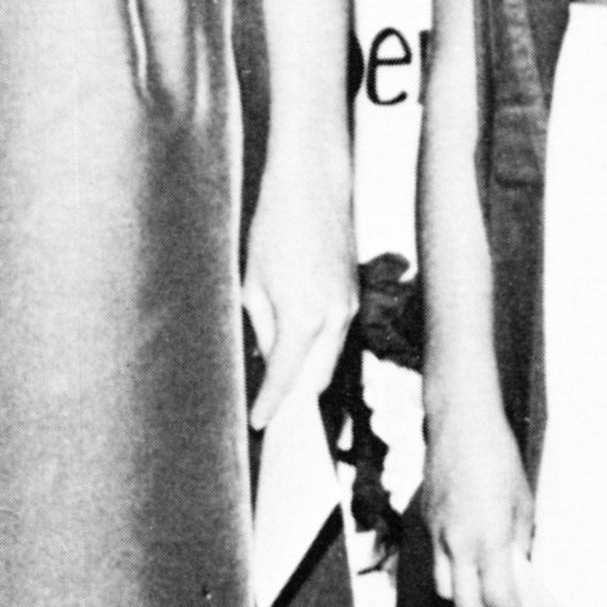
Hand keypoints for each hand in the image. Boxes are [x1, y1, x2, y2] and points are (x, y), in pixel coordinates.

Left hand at [242, 163, 355, 433]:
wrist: (313, 184)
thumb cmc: (275, 227)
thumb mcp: (253, 283)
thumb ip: (263, 329)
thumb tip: (270, 360)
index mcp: (305, 317)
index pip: (287, 379)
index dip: (271, 405)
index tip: (259, 423)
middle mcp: (336, 318)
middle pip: (316, 380)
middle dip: (294, 400)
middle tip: (270, 415)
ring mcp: (350, 307)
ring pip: (329, 359)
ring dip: (307, 374)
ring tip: (279, 388)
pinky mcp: (353, 295)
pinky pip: (335, 336)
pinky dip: (317, 349)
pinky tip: (295, 350)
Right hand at [423, 396, 534, 606]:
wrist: (460, 424)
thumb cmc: (499, 458)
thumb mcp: (523, 502)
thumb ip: (520, 542)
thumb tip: (518, 567)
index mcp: (488, 538)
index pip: (497, 597)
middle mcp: (457, 542)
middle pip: (464, 604)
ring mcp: (437, 533)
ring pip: (443, 588)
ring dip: (463, 601)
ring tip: (483, 598)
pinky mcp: (425, 522)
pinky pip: (435, 562)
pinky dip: (452, 575)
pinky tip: (467, 568)